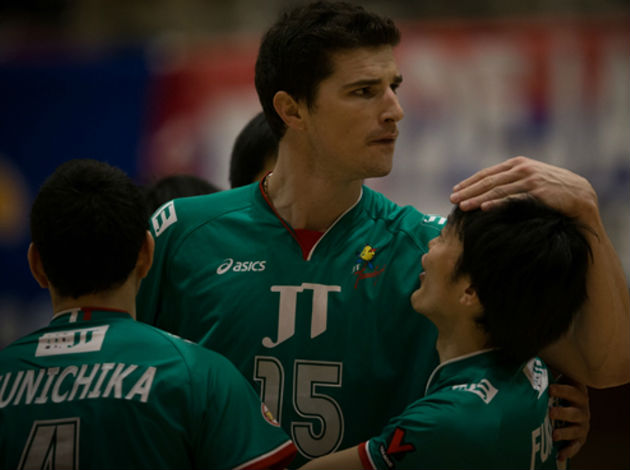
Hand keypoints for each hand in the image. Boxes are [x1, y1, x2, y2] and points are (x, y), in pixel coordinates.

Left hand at [450, 156, 596, 218]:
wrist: (580, 196)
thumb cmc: (553, 190)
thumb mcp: (531, 180)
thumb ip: (512, 181)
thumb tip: (488, 191)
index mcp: (517, 164)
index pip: (487, 174)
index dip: (469, 182)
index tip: (455, 191)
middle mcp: (521, 169)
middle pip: (488, 181)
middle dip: (468, 191)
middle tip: (451, 200)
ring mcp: (529, 179)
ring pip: (497, 190)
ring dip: (477, 199)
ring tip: (462, 206)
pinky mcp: (537, 191)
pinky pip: (512, 198)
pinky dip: (496, 203)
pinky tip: (483, 208)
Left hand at [548, 380, 590, 461]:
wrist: (573, 405)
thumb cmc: (559, 391)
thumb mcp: (556, 381)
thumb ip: (546, 374)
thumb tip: (528, 363)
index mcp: (578, 394)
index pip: (572, 391)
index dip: (562, 390)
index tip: (549, 389)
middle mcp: (582, 410)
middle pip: (575, 412)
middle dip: (563, 413)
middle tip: (550, 413)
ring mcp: (582, 425)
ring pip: (575, 430)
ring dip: (565, 433)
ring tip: (554, 435)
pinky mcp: (580, 438)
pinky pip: (575, 446)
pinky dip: (569, 451)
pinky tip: (560, 456)